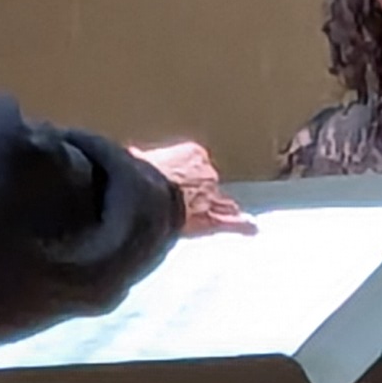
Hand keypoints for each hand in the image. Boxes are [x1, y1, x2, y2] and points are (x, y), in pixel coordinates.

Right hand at [134, 138, 249, 235]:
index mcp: (191, 153)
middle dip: (200, 192)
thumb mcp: (136, 160)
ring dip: (221, 207)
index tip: (173, 180)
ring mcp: (213, 196)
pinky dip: (240, 226)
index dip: (183, 173)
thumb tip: (131, 158)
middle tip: (187, 202)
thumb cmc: (140, 175)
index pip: (193, 162)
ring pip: (222, 201)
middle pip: (208, 182)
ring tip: (225, 213)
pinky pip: (232, 222)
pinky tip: (250, 228)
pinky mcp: (214, 219)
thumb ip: (140, 160)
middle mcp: (207, 172)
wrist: (149, 196)